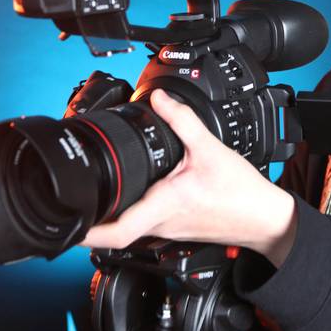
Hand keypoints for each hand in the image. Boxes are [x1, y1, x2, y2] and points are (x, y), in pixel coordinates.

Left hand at [81, 89, 296, 266]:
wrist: (264, 218)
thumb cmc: (241, 192)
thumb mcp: (210, 149)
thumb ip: (183, 120)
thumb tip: (159, 99)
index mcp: (164, 205)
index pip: (115, 231)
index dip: (85, 231)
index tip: (65, 224)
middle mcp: (161, 224)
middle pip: (114, 231)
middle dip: (90, 219)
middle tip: (72, 201)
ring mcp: (168, 230)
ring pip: (129, 229)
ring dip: (111, 216)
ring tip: (97, 195)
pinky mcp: (177, 229)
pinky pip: (146, 225)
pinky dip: (133, 212)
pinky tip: (136, 194)